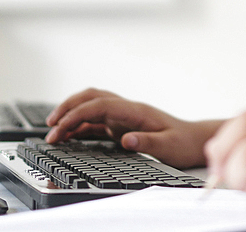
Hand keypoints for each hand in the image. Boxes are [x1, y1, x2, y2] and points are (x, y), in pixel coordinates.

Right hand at [44, 88, 222, 168]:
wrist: (196, 140)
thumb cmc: (184, 143)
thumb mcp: (169, 146)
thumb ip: (147, 143)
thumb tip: (125, 139)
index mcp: (136, 110)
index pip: (99, 106)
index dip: (77, 114)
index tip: (60, 128)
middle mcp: (127, 109)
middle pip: (91, 98)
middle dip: (68, 107)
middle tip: (49, 125)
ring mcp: (124, 116)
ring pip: (91, 106)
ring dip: (72, 113)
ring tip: (53, 130)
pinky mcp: (122, 125)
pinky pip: (96, 121)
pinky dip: (80, 125)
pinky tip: (70, 135)